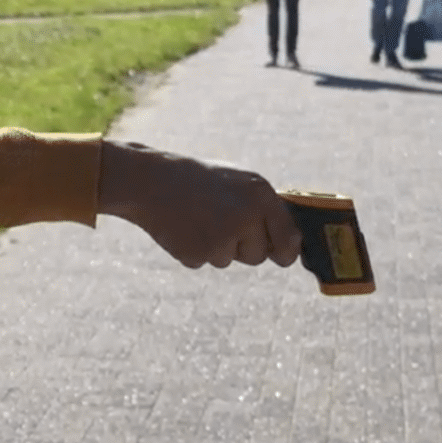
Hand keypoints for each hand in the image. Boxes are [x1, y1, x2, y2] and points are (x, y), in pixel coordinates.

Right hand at [97, 141, 301, 268]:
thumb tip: (291, 244)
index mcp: (261, 195)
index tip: (282, 255)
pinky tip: (183, 227)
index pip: (289, 239)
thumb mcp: (238, 183)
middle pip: (259, 256)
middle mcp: (247, 217)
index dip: (286, 251)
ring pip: (229, 260)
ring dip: (217, 247)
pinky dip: (195, 250)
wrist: (150, 181)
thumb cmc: (198, 180)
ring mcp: (222, 239)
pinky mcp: (198, 255)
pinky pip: (204, 262)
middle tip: (219, 221)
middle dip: (244, 246)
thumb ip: (264, 209)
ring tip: (197, 218)